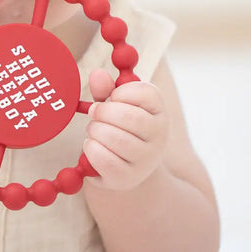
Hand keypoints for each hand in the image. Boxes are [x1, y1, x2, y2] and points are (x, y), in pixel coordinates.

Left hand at [83, 69, 168, 190]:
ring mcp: (146, 159)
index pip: (146, 93)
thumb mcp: (113, 104)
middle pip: (130, 117)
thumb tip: (98, 74)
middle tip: (93, 113)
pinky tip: (91, 146)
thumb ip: (105, 88)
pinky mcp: (128, 178)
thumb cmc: (118, 126)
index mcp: (157, 110)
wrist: (123, 165)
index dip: (121, 92)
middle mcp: (159, 135)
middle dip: (103, 113)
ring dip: (95, 131)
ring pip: (116, 139)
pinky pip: (105, 160)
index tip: (111, 97)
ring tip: (93, 130)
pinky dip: (91, 149)